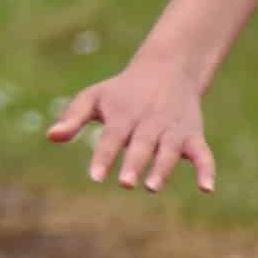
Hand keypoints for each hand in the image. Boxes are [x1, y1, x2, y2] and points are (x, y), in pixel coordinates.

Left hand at [46, 60, 215, 193]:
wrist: (168, 68)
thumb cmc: (122, 91)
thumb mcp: (94, 97)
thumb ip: (73, 117)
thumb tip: (50, 136)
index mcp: (123, 115)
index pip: (112, 137)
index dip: (104, 156)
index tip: (95, 177)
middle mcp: (149, 123)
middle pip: (142, 145)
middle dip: (134, 163)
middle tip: (125, 183)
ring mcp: (172, 130)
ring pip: (170, 151)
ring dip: (163, 169)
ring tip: (152, 187)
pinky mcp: (193, 136)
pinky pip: (203, 154)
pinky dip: (207, 170)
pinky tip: (206, 189)